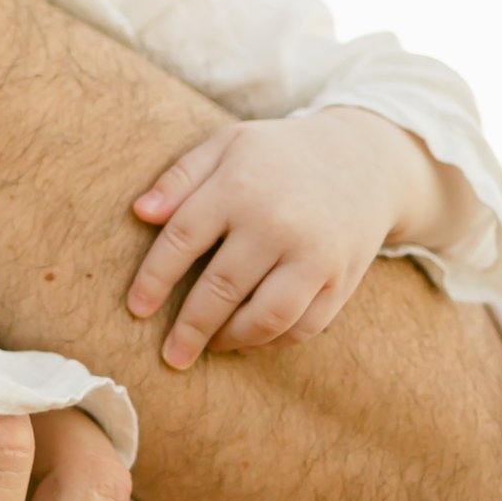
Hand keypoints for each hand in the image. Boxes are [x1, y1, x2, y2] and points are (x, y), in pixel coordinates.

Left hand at [124, 109, 427, 367]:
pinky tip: (250, 340)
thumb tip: (140, 213)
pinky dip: (273, 342)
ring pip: (266, 317)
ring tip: (210, 347)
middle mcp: (277, 224)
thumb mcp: (227, 144)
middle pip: (221, 287)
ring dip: (232, 340)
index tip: (136, 309)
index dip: (154, 279)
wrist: (365, 160)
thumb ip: (180, 177)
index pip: (182, 240)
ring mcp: (314, 256)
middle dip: (190, 327)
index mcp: (239, 187)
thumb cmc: (279, 154)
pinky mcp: (341, 280)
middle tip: (170, 356)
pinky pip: (304, 326)